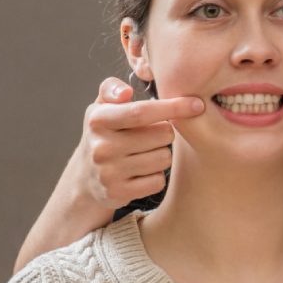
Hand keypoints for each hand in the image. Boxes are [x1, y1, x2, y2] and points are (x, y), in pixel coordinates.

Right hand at [76, 77, 204, 208]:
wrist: (85, 178)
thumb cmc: (104, 134)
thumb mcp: (101, 108)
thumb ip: (111, 89)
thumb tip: (126, 91)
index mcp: (99, 120)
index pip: (142, 112)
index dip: (173, 107)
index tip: (197, 104)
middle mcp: (101, 146)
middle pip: (162, 135)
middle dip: (167, 133)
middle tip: (154, 136)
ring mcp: (108, 172)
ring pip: (164, 158)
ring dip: (163, 154)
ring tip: (146, 153)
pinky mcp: (118, 192)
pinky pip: (158, 181)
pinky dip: (156, 176)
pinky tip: (143, 172)